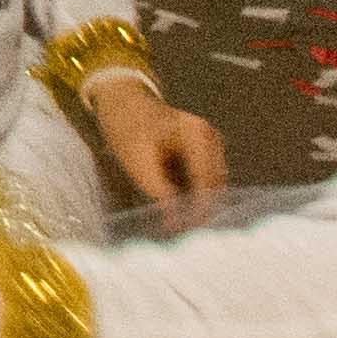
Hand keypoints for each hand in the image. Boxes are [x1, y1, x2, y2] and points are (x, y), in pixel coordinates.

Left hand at [86, 72, 228, 224]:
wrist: (121, 104)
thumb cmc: (127, 130)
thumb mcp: (138, 163)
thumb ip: (160, 192)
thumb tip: (177, 224)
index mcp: (198, 135)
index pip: (208, 183)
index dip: (199, 212)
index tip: (185, 233)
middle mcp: (211, 138)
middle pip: (215, 186)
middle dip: (199, 211)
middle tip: (179, 233)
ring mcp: (211, 144)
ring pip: (212, 187)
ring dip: (196, 205)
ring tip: (175, 223)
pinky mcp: (205, 153)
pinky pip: (204, 182)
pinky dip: (192, 195)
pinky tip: (176, 206)